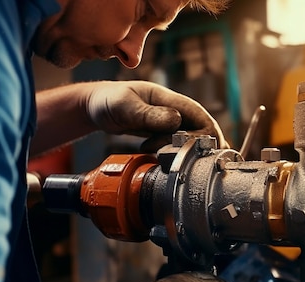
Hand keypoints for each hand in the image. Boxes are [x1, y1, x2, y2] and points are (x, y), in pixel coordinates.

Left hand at [86, 81, 228, 151]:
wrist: (95, 107)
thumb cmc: (108, 100)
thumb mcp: (125, 106)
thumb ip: (149, 114)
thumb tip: (176, 121)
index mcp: (169, 99)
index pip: (201, 116)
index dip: (209, 135)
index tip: (198, 151)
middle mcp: (174, 110)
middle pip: (200, 132)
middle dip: (190, 148)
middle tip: (165, 153)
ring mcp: (168, 123)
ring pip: (189, 141)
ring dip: (179, 153)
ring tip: (157, 154)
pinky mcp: (161, 134)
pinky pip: (176, 146)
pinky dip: (172, 155)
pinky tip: (159, 159)